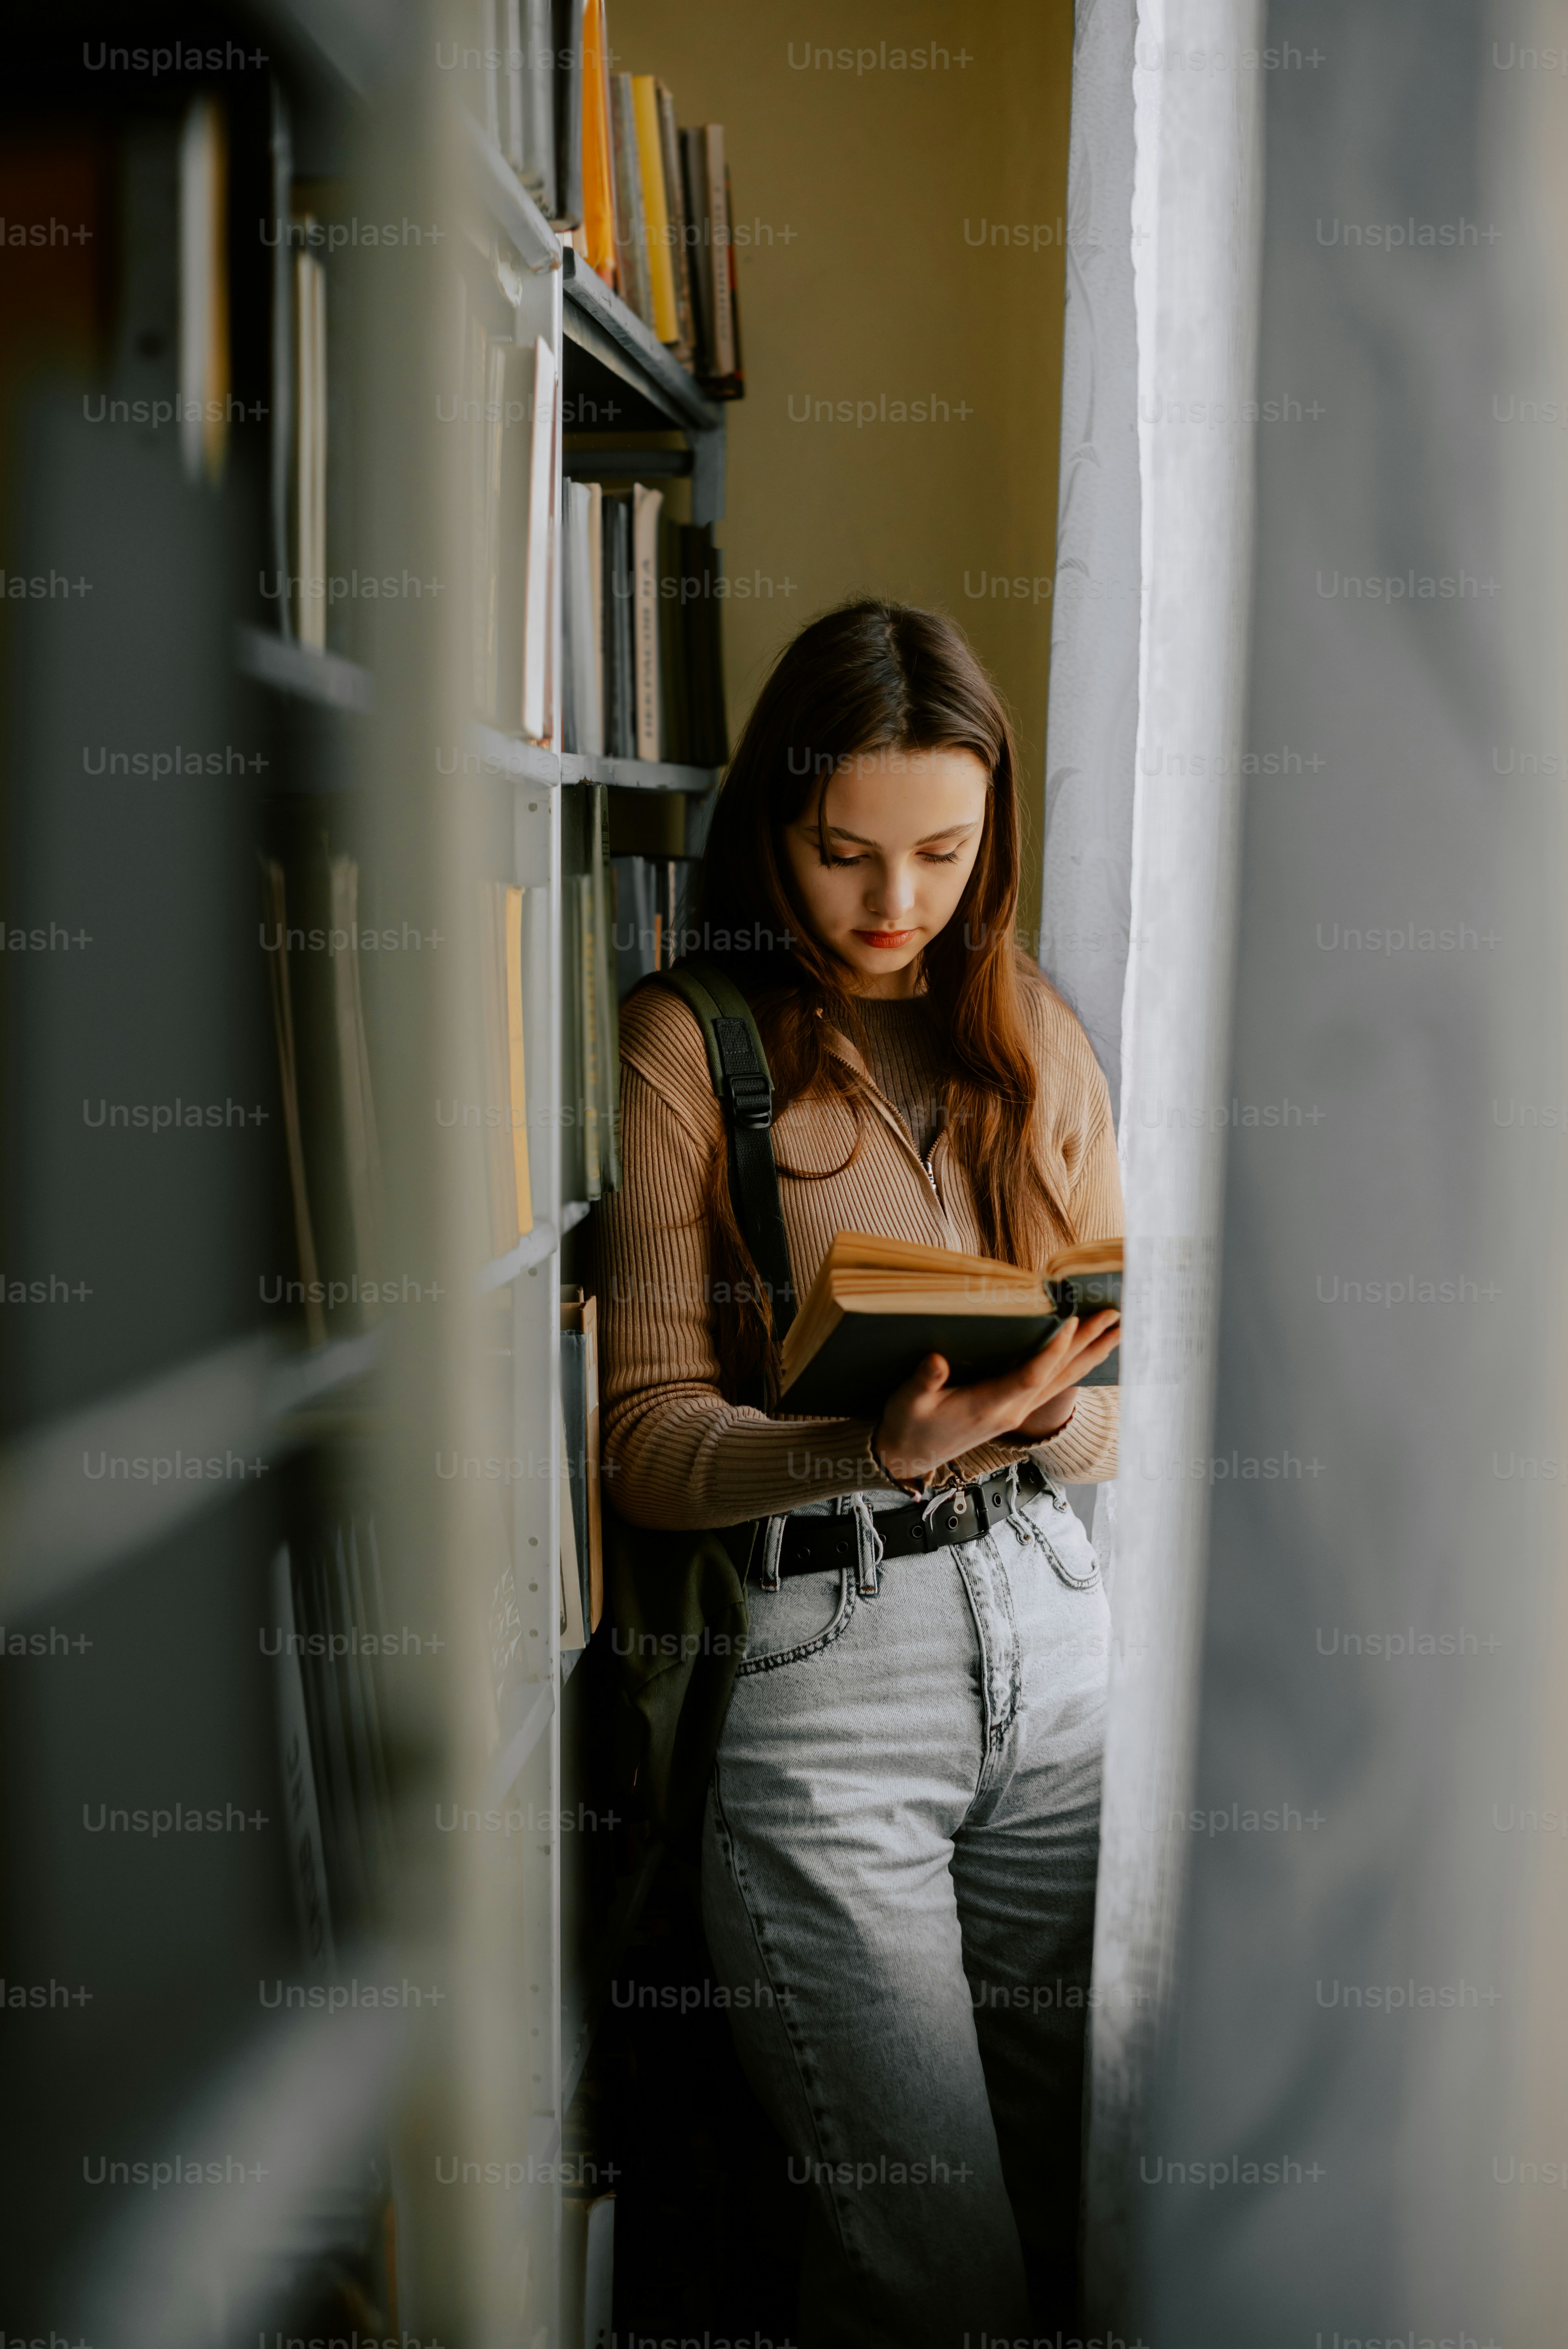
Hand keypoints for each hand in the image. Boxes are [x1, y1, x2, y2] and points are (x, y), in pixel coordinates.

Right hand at [871, 1310, 1119, 1487]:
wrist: (908, 1456)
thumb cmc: (908, 1426)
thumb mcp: (907, 1402)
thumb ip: (924, 1381)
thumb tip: (936, 1361)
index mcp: (989, 1406)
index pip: (1031, 1375)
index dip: (1053, 1349)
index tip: (1072, 1319)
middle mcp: (1012, 1410)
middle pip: (1060, 1375)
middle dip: (1089, 1344)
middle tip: (1116, 1316)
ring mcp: (1016, 1411)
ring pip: (1062, 1380)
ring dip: (1090, 1353)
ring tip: (1117, 1330)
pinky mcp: (1014, 1409)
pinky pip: (1052, 1384)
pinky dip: (1073, 1364)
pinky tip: (1086, 1352)